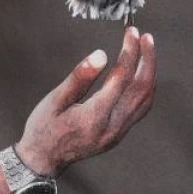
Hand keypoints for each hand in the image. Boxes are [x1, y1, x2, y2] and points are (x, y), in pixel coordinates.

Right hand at [15, 25, 156, 177]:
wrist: (43, 160)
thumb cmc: (44, 127)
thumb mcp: (55, 100)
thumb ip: (79, 78)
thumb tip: (102, 54)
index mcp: (95, 116)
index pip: (122, 78)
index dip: (129, 52)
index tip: (131, 33)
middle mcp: (112, 127)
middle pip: (141, 88)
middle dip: (147, 59)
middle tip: (145, 36)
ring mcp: (118, 133)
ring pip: (145, 99)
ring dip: (149, 72)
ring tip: (147, 49)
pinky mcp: (119, 134)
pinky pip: (141, 108)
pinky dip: (145, 87)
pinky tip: (142, 72)